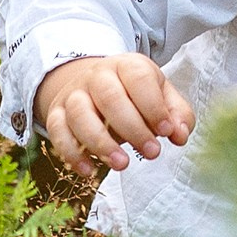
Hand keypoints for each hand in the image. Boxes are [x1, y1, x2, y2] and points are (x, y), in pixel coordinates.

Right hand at [36, 52, 196, 173]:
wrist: (94, 84)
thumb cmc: (135, 94)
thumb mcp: (161, 95)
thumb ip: (177, 114)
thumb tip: (180, 135)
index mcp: (127, 66)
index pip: (138, 78)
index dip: (154, 106)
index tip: (166, 131)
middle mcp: (97, 76)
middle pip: (109, 96)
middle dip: (132, 128)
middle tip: (152, 153)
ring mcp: (74, 94)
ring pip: (79, 113)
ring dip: (100, 142)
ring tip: (122, 164)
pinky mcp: (57, 113)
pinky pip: (57, 131)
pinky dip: (71, 153)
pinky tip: (90, 171)